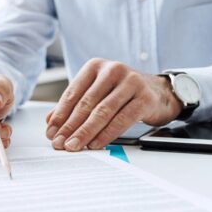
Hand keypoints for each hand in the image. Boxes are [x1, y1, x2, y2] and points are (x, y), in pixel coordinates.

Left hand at [46, 58, 181, 151]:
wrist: (160, 92)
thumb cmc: (124, 93)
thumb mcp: (98, 93)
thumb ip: (75, 105)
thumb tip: (51, 122)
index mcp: (96, 66)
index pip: (73, 93)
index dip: (60, 114)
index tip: (51, 132)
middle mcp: (113, 70)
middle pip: (86, 103)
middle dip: (70, 126)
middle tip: (60, 142)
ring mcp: (130, 82)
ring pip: (102, 112)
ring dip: (85, 132)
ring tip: (74, 145)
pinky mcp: (144, 98)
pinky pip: (121, 119)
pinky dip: (106, 134)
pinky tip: (95, 144)